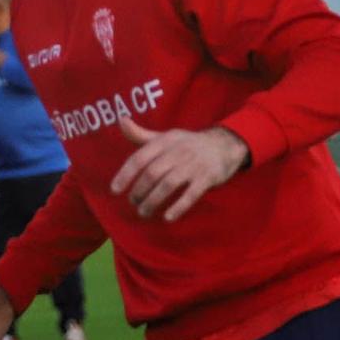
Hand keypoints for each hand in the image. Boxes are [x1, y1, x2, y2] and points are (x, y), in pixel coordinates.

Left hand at [110, 120, 247, 220]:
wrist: (225, 144)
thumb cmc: (187, 144)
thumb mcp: (165, 136)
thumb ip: (141, 135)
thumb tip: (121, 121)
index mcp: (164, 141)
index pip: (140, 158)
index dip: (125, 174)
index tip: (114, 190)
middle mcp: (178, 151)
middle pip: (152, 173)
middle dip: (139, 191)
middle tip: (133, 202)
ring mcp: (193, 165)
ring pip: (168, 185)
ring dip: (153, 201)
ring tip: (144, 212)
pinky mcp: (207, 178)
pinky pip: (191, 194)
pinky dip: (178, 207)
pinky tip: (167, 217)